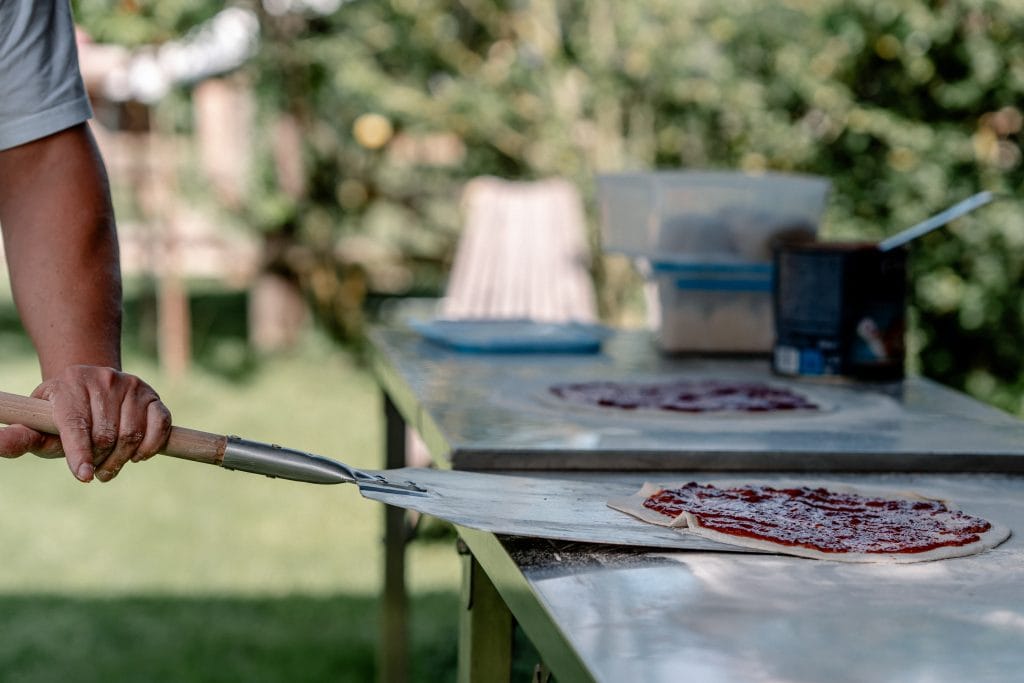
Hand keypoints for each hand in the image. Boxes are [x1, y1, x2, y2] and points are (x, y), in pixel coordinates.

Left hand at [0, 365, 171, 481]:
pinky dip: (149, 448)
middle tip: (94, 470)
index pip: (76, 424)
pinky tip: (137, 456)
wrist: (91, 390)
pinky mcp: (153, 396)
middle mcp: (103, 379)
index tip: (84, 476)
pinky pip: (159, 426)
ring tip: (110, 466)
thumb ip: (19, 438)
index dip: (80, 452)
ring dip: (123, 460)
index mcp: (69, 384)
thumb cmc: (61, 417)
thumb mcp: (39, 427)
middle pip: (106, 435)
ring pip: (132, 435)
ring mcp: (131, 386)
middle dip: (100, 460)